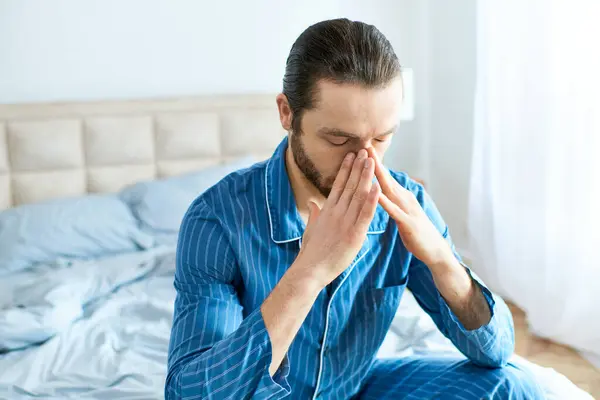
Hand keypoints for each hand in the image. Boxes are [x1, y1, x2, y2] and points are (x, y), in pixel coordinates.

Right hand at [295, 149, 380, 287]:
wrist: (310, 269)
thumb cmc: (310, 252)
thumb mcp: (311, 228)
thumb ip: (315, 213)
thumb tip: (312, 202)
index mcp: (327, 210)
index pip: (338, 185)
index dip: (346, 169)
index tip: (351, 156)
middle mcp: (336, 212)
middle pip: (350, 185)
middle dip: (358, 167)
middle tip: (364, 150)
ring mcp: (345, 222)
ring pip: (359, 195)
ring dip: (366, 177)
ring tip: (372, 161)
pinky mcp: (354, 234)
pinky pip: (366, 214)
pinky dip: (373, 200)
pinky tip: (378, 187)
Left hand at [366, 147, 453, 267]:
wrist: (434, 250)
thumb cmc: (415, 232)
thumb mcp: (401, 212)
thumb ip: (392, 200)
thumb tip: (381, 189)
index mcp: (400, 196)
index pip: (384, 177)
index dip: (373, 163)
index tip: (361, 148)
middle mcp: (404, 198)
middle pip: (386, 177)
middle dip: (375, 162)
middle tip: (364, 145)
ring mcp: (407, 209)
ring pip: (390, 189)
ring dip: (379, 175)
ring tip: (368, 162)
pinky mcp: (408, 222)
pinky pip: (393, 210)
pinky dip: (384, 201)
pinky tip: (375, 193)